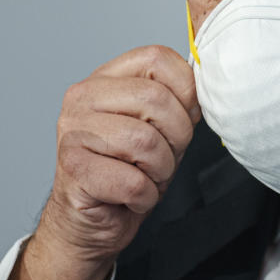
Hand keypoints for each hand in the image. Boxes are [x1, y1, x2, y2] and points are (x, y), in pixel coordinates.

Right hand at [6, 45, 198, 279]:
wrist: (92, 221)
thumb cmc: (128, 169)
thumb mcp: (159, 127)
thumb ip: (177, 100)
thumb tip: (206, 84)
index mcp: (104, 78)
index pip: (157, 58)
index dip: (185, 89)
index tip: (185, 116)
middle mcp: (82, 98)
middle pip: (156, 99)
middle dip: (177, 136)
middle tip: (166, 156)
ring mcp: (72, 133)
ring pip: (146, 141)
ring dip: (162, 169)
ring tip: (148, 175)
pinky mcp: (73, 170)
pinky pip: (133, 182)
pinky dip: (146, 196)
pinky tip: (133, 196)